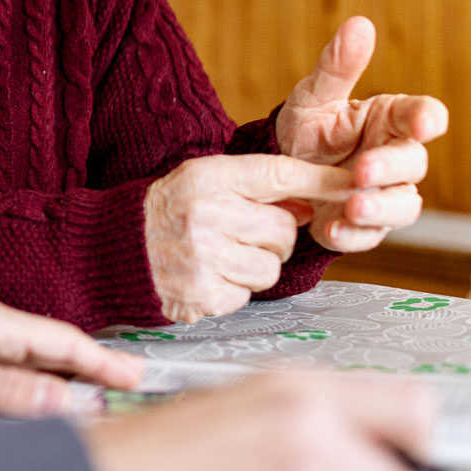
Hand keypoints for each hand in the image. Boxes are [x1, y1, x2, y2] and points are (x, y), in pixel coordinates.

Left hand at [0, 300, 144, 417]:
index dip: (100, 360)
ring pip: (38, 360)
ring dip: (71, 375)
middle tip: (133, 383)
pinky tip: (52, 398)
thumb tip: (64, 402)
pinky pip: (17, 372)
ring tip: (104, 391)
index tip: (133, 377)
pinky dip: (44, 383)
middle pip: (55, 348)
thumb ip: (7, 389)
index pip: (61, 341)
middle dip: (94, 364)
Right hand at [144, 155, 357, 323]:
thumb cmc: (167, 211)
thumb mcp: (203, 181)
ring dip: (254, 267)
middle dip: (273, 238)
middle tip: (242, 234)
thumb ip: (254, 186)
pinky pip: (247, 296)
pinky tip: (207, 276)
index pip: (279, 174)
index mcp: (208, 177)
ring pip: (270, 268)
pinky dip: (233, 290)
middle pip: (282, 231)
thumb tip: (310, 203)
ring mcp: (203, 257)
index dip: (322, 181)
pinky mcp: (202, 294)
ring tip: (221, 256)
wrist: (112, 250)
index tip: (357, 184)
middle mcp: (206, 214)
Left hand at [275, 16, 448, 252]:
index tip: (424, 123)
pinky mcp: (365, 226)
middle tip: (361, 170)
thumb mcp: (314, 97)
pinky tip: (331, 230)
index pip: (423, 115)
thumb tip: (359, 24)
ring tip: (351, 206)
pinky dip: (353, 235)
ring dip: (379, 208)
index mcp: (390, 119)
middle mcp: (395, 157)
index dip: (427, 118)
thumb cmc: (307, 129)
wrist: (278, 174)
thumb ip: (337, 66)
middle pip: (413, 164)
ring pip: (402, 205)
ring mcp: (384, 194)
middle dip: (390, 168)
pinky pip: (370, 235)